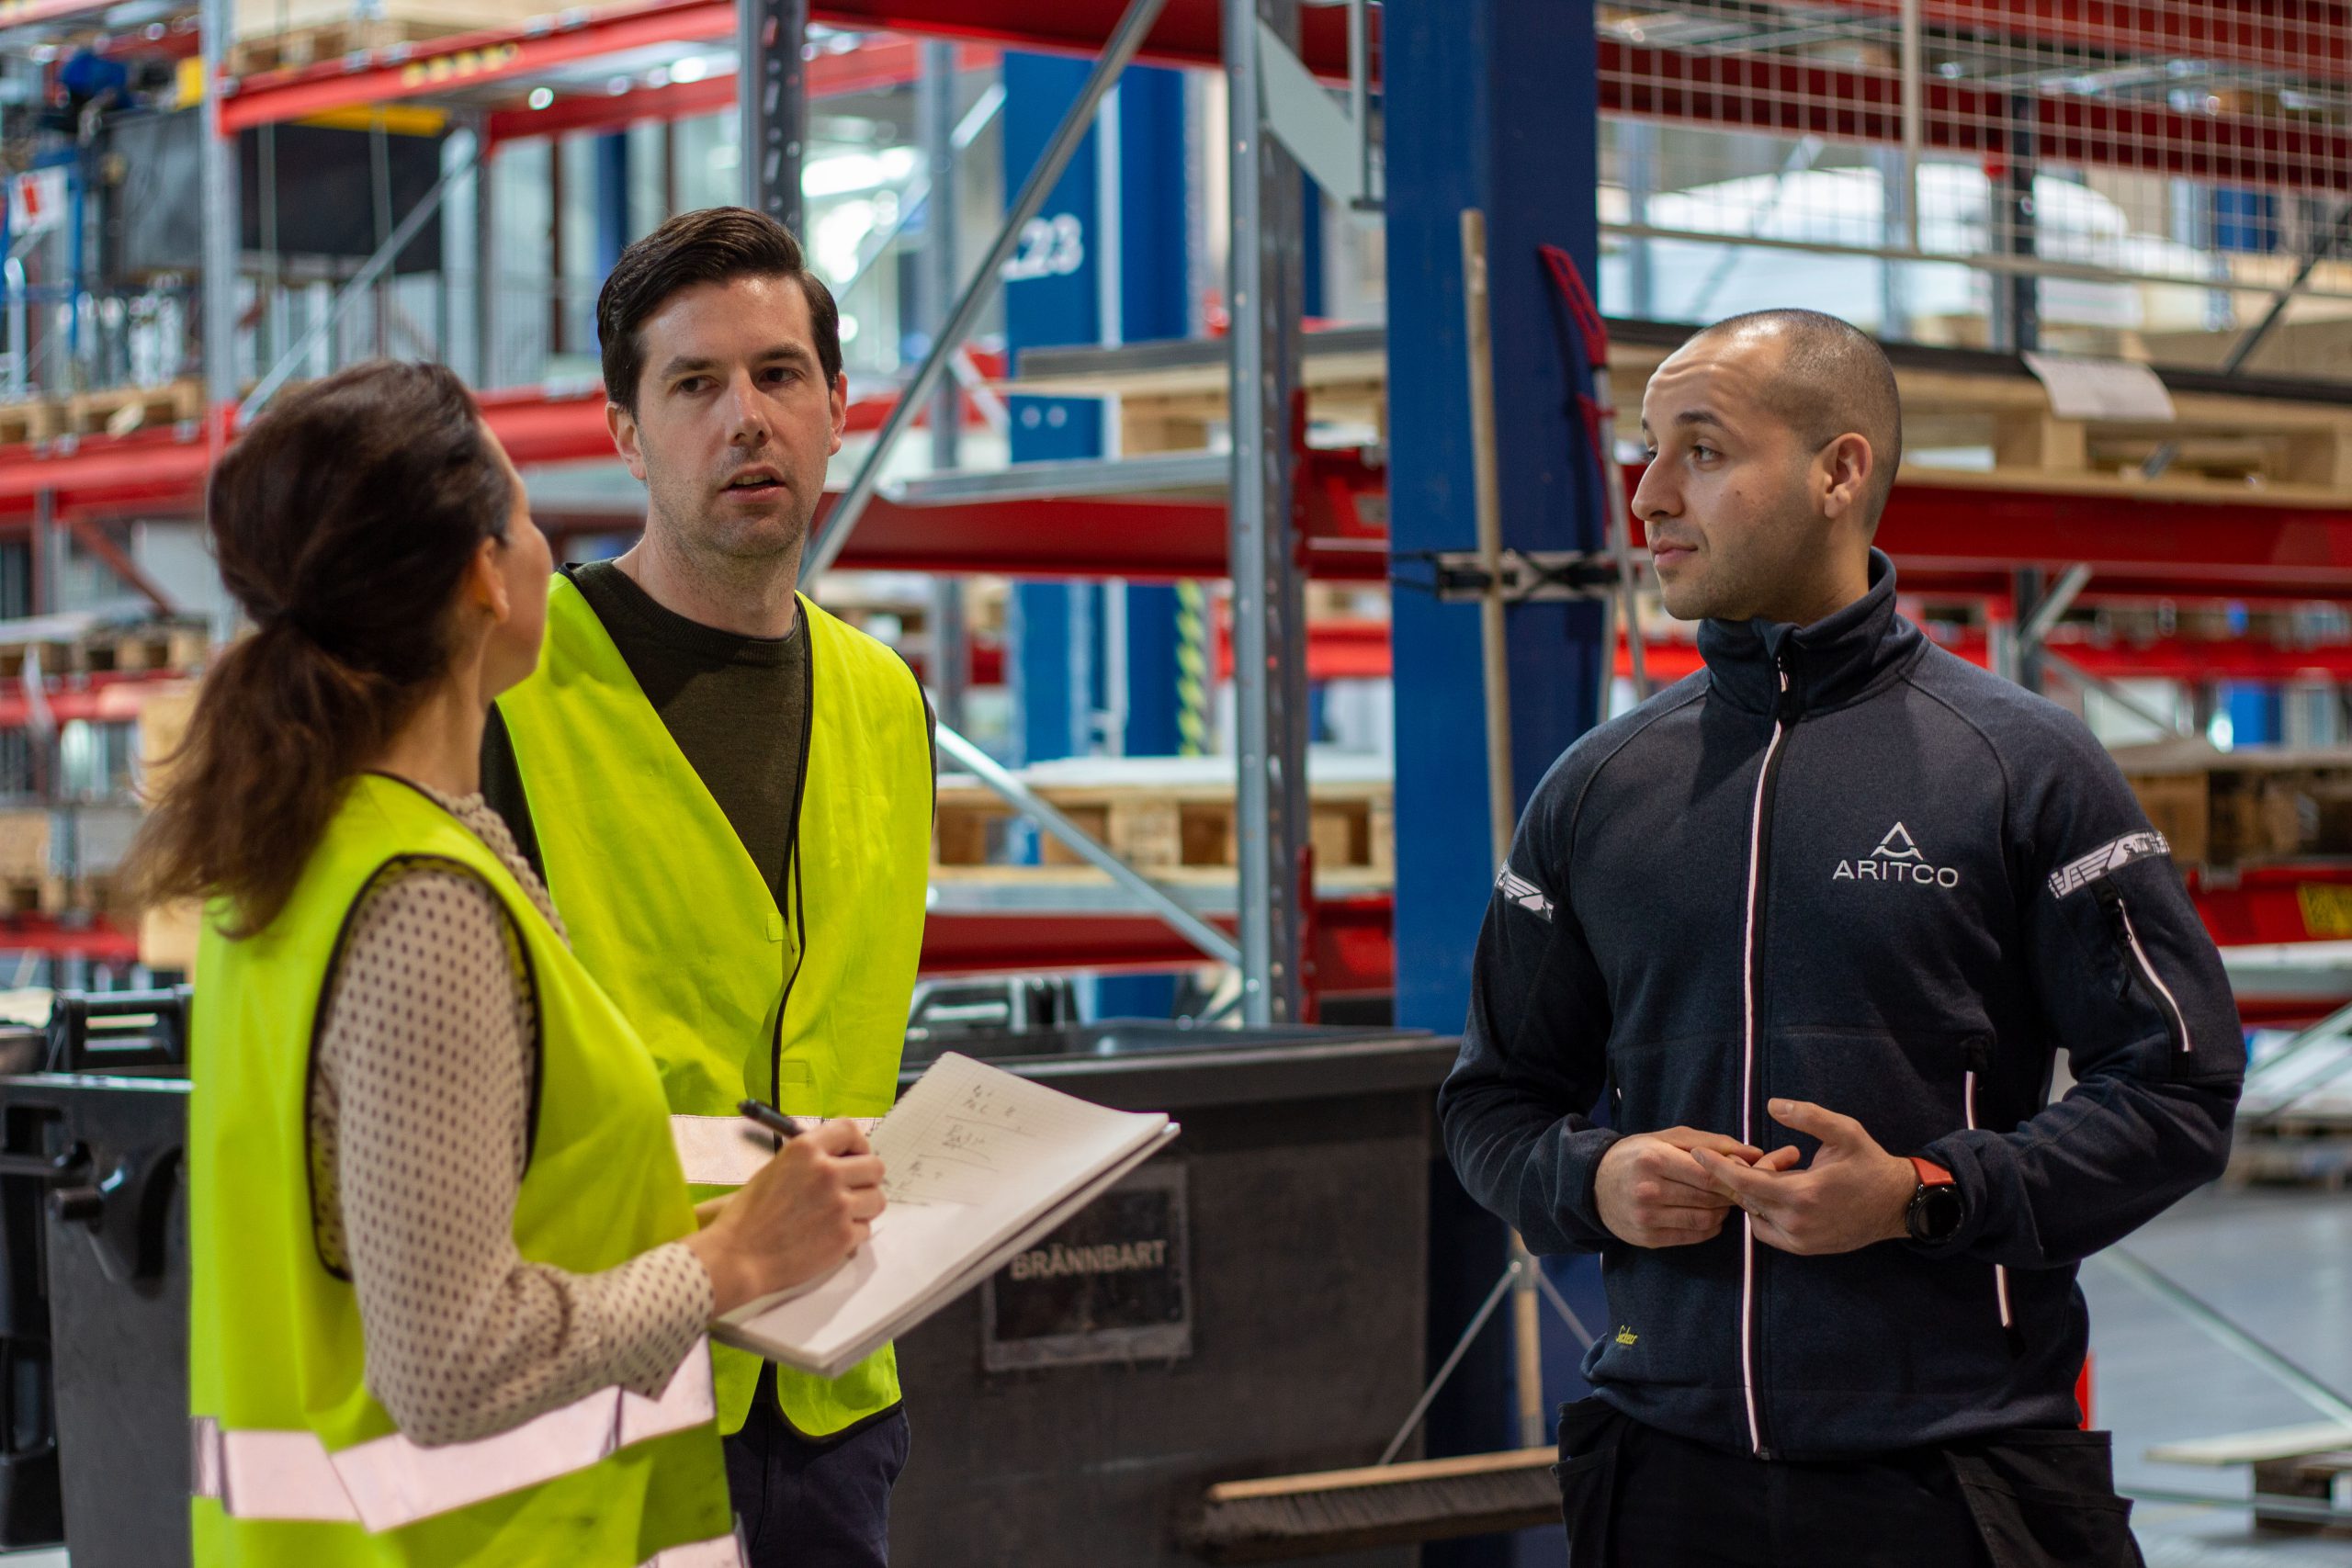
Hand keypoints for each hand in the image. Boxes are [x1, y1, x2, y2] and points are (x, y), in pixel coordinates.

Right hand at [684, 1119, 886, 1314]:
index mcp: (806, 1149)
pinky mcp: (844, 1236)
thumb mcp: (776, 1170)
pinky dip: (852, 1235)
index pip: (850, 1130)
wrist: (737, 1256)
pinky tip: (830, 1237)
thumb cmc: (749, 1215)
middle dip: (867, 1179)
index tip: (855, 1157)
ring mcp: (838, 1205)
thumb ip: (810, 1160)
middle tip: (853, 1191)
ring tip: (842, 1216)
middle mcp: (826, 1172)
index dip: (858, 1144)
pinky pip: (866, 1229)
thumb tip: (841, 1158)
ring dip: (864, 1208)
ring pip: (877, 1199)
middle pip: (875, 1166)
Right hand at [1595, 1127, 1766, 1247]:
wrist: (1595, 1185)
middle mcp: (1649, 1190)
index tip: (1747, 1177)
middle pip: (1710, 1199)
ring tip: (1720, 1201)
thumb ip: (1712, 1143)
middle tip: (1739, 1189)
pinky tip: (1707, 1215)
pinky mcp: (1648, 1238)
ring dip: (1722, 1211)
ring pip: (1705, 1219)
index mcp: (1653, 1159)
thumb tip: (1755, 1154)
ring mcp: (1647, 1218)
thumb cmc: (1637, 1155)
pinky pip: (1694, 1236)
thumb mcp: (1668, 1138)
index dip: (1735, 1178)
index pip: (1709, 1175)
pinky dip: (1710, 1227)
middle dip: (1732, 1195)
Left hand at [1691, 1099, 1916, 1256]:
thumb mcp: (1844, 1131)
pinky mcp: (1804, 1249)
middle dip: (1750, 1172)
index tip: (1696, 1153)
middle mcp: (1797, 1223)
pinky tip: (1787, 1190)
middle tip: (1781, 1156)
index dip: (1718, 1167)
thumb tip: (1771, 1106)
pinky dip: (1765, 1209)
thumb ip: (1808, 1116)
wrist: (1897, 1204)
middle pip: (1747, 1197)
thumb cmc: (1869, 1164)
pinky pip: (1767, 1229)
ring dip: (1759, 1191)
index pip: (1745, 1183)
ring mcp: (1800, 1240)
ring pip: (1755, 1213)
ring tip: (1790, 1172)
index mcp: (1803, 1195)